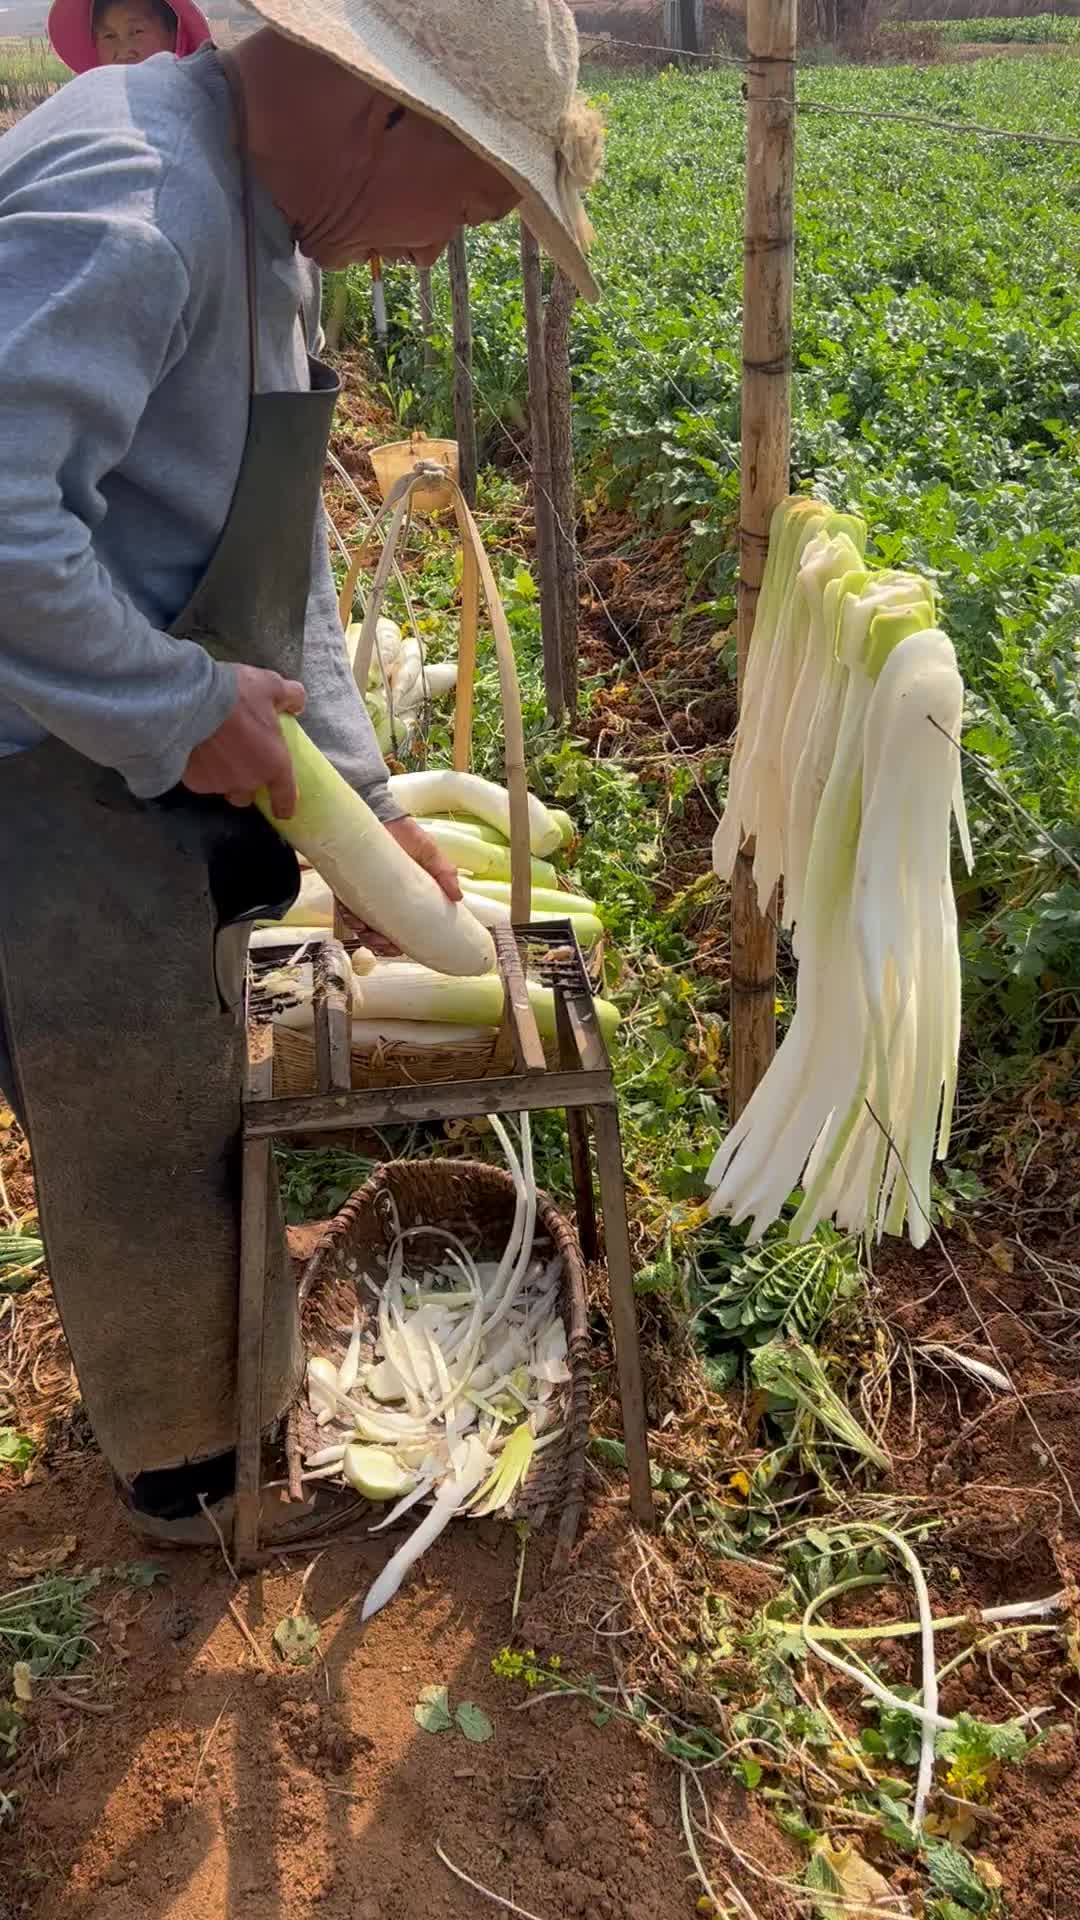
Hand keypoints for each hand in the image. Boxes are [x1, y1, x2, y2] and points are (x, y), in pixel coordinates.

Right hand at [182, 665, 305, 817]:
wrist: (189, 701)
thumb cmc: (237, 695)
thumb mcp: (271, 685)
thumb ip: (290, 696)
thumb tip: (296, 704)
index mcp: (274, 765)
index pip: (284, 798)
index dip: (284, 805)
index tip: (282, 810)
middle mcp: (248, 781)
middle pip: (248, 796)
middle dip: (246, 784)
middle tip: (240, 761)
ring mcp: (219, 784)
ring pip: (223, 789)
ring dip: (223, 778)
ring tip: (215, 754)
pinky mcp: (194, 782)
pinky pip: (201, 780)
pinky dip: (200, 770)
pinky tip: (195, 750)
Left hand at [333, 816, 461, 954]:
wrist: (377, 812)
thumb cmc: (405, 833)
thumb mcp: (429, 852)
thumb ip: (444, 872)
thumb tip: (458, 897)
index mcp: (404, 897)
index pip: (403, 928)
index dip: (399, 944)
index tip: (399, 949)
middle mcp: (383, 899)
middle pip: (380, 932)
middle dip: (380, 944)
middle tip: (382, 944)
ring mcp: (363, 894)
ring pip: (361, 925)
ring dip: (364, 935)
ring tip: (368, 933)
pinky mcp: (345, 885)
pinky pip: (344, 908)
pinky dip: (348, 918)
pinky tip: (354, 919)